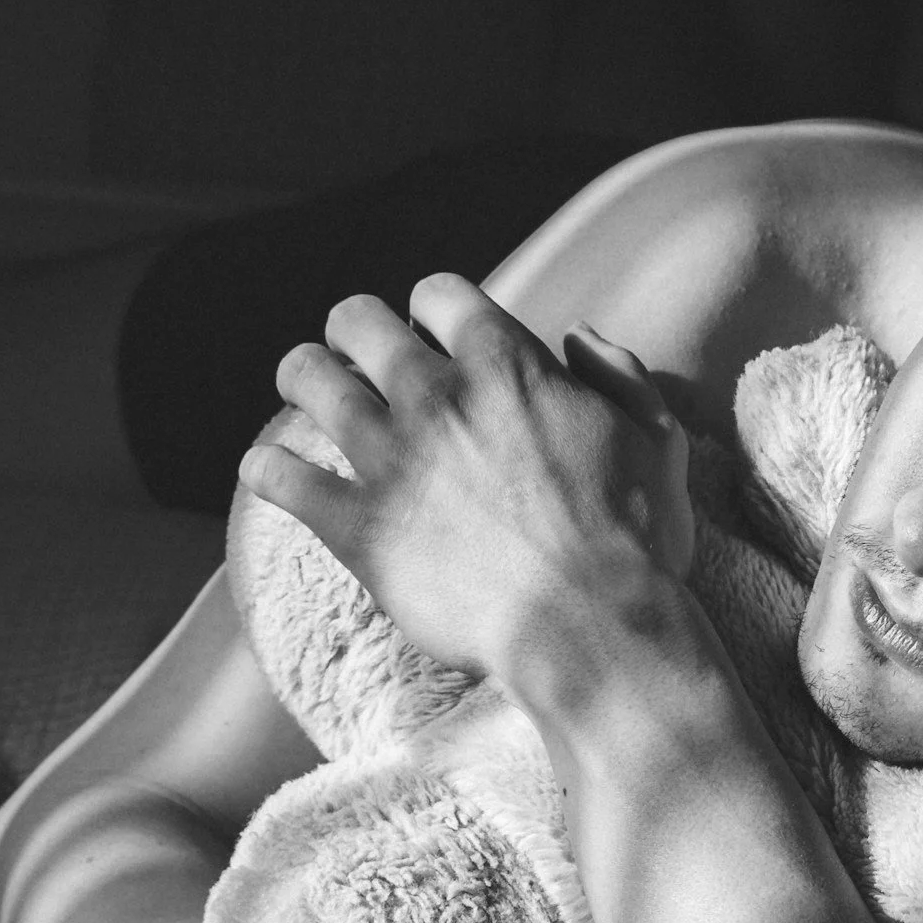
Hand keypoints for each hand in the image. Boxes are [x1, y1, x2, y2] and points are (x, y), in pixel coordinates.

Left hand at [240, 274, 691, 686]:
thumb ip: (617, 371)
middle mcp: (435, 397)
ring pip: (308, 380)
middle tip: (356, 352)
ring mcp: (390, 460)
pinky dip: (268, 470)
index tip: (433, 331)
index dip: (432, 308)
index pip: (438, 294)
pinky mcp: (357, 527)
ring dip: (304, 377)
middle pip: (356, 321)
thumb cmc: (634, 538)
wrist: (591, 628)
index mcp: (505, 364)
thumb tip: (579, 336)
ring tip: (306, 388)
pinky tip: (268, 471)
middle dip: (353, 330)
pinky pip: (281, 478)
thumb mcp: (654, 435)